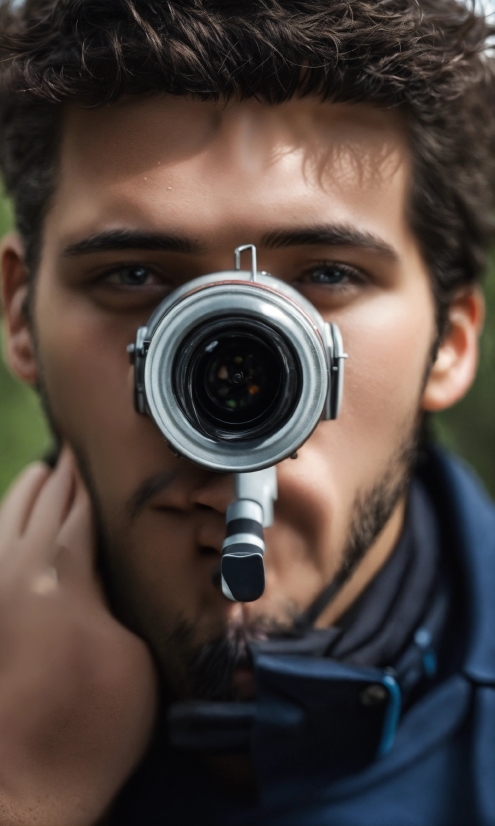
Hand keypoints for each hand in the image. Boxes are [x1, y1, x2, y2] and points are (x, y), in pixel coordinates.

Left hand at [0, 449, 157, 825]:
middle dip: (63, 474)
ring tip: (44, 472)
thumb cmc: (90, 725)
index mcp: (63, 575)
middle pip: (42, 501)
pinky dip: (4, 526)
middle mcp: (17, 570)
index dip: (97, 477)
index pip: (83, 506)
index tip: (104, 452)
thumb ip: (118, 596)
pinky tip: (12, 526)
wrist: (23, 787)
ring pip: (5, 518)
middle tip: (77, 451)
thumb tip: (109, 565)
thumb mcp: (132, 656)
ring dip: (28, 493)